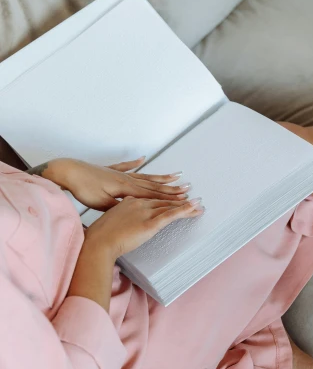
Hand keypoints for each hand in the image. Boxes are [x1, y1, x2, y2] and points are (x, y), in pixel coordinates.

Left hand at [38, 157, 190, 210]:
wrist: (69, 172)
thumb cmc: (84, 188)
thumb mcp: (102, 204)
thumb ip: (120, 206)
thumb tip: (135, 209)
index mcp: (126, 188)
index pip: (152, 195)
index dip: (169, 197)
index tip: (183, 198)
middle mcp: (127, 178)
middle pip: (153, 185)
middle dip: (171, 188)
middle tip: (187, 187)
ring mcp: (119, 173)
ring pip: (145, 176)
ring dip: (160, 177)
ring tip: (174, 175)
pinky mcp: (111, 170)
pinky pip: (128, 166)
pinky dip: (136, 163)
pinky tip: (142, 159)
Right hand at [85, 196, 203, 258]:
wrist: (99, 241)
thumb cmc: (101, 236)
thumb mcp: (112, 222)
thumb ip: (122, 220)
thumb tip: (127, 224)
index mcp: (130, 201)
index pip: (152, 200)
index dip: (165, 200)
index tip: (175, 198)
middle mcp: (140, 203)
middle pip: (164, 202)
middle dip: (179, 201)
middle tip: (194, 199)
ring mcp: (145, 212)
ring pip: (170, 207)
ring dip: (186, 206)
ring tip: (199, 205)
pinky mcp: (150, 223)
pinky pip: (171, 215)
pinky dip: (184, 210)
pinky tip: (194, 207)